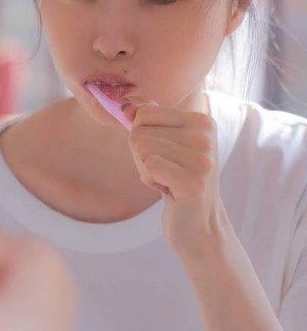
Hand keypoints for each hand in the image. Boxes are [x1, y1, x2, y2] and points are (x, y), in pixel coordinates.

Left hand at [122, 100, 227, 255]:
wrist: (198, 224)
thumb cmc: (176, 182)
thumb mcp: (164, 145)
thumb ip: (148, 121)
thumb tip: (126, 105)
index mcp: (201, 121)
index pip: (145, 112)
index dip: (140, 136)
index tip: (162, 155)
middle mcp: (205, 135)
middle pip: (139, 131)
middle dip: (141, 156)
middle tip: (164, 172)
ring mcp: (202, 158)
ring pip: (141, 148)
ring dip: (145, 170)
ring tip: (167, 181)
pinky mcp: (193, 180)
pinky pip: (149, 166)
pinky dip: (149, 180)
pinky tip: (167, 190)